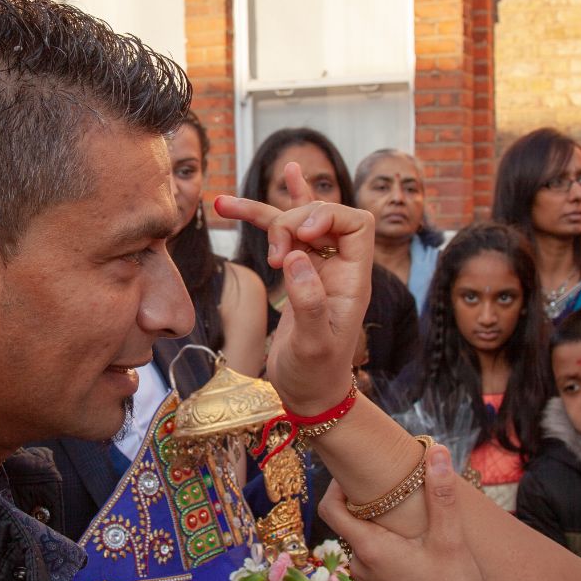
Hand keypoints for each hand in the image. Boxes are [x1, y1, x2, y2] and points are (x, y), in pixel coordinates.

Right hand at [214, 162, 374, 413]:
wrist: (309, 395)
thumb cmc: (315, 375)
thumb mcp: (312, 344)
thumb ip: (308, 301)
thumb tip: (296, 257)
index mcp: (353, 280)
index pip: (356, 223)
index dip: (329, 215)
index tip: (299, 235)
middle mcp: (339, 268)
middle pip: (322, 217)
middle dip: (292, 223)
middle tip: (274, 257)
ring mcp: (317, 268)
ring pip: (296, 223)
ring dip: (267, 211)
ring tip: (224, 202)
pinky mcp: (297, 274)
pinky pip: (284, 236)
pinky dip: (269, 215)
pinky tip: (270, 185)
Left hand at [318, 442, 492, 580]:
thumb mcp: (450, 538)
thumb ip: (441, 493)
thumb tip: (435, 450)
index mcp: (368, 548)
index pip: (330, 509)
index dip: (334, 484)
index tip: (355, 468)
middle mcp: (361, 565)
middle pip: (349, 521)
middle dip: (366, 499)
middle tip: (390, 481)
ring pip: (364, 539)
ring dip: (379, 522)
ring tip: (407, 508)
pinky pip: (374, 556)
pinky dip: (386, 541)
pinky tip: (414, 538)